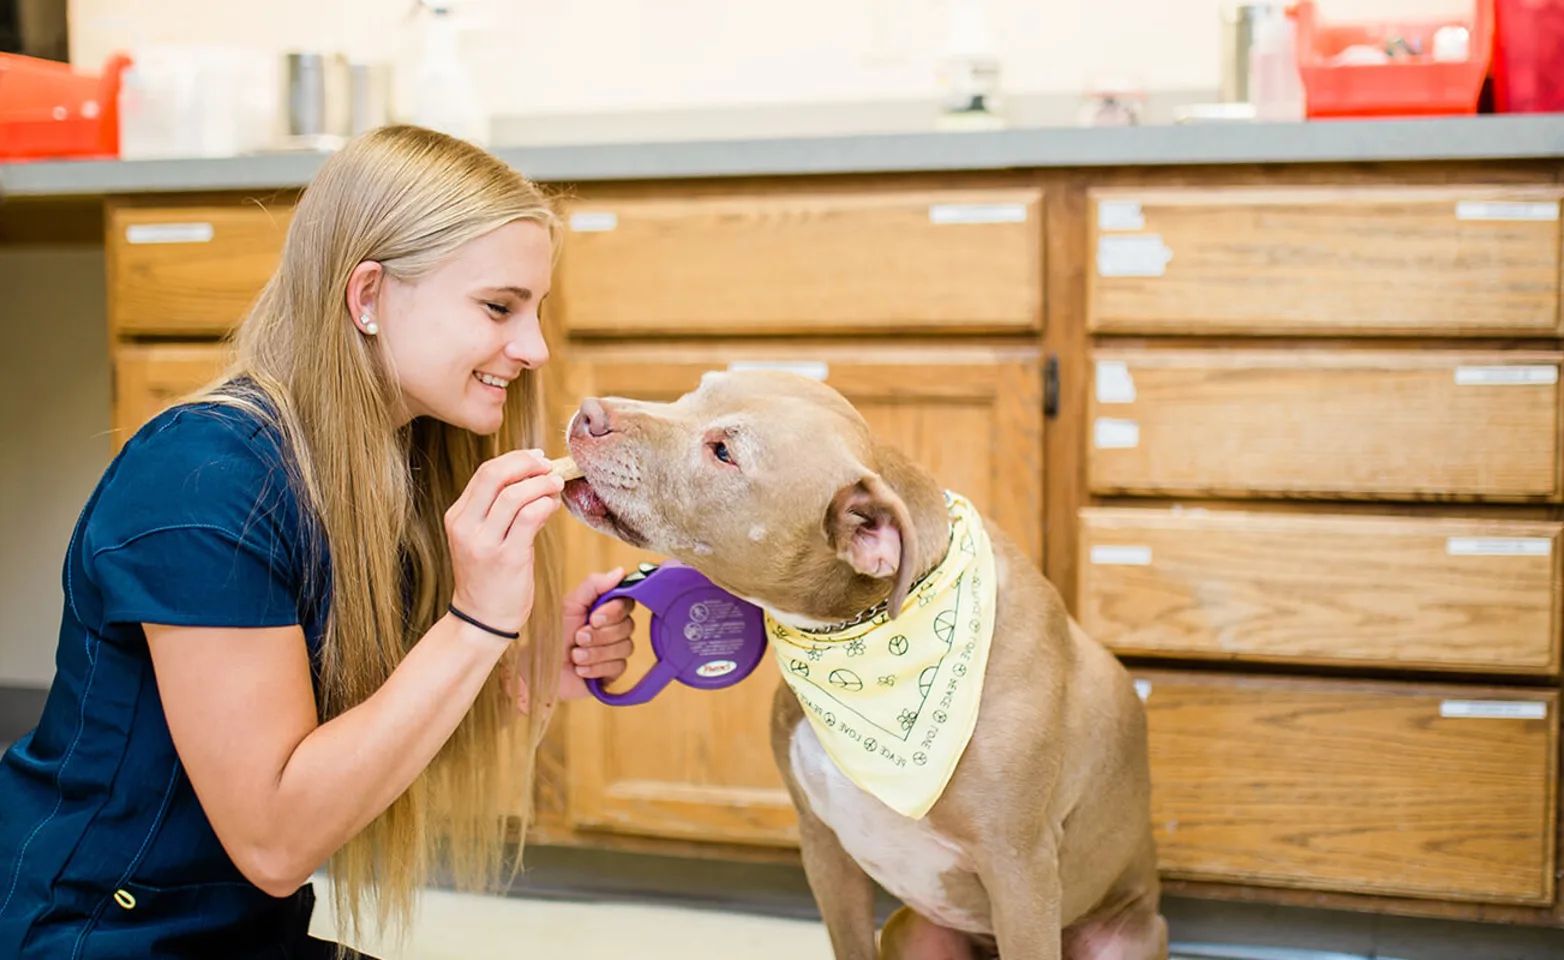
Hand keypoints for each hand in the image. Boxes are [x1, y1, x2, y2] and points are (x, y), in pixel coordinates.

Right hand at [444, 449, 561, 639]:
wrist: (481, 620)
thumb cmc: (488, 577)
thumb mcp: (483, 538)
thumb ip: (500, 509)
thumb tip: (534, 479)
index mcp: (458, 517)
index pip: (484, 473)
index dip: (515, 459)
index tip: (536, 458)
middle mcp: (466, 527)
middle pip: (494, 475)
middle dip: (526, 464)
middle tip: (548, 466)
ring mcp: (484, 543)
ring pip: (514, 495)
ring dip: (541, 484)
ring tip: (556, 485)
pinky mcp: (507, 558)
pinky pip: (529, 519)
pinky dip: (545, 505)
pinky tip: (553, 506)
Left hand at [557, 568, 635, 701]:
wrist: (537, 668)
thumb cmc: (550, 634)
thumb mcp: (569, 605)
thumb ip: (594, 586)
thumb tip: (620, 571)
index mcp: (604, 609)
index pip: (627, 603)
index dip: (614, 611)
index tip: (593, 618)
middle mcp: (613, 628)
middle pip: (628, 626)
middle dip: (600, 635)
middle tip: (578, 637)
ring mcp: (615, 651)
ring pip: (625, 647)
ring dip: (595, 652)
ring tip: (575, 655)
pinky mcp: (612, 672)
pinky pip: (618, 667)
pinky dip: (596, 668)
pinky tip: (580, 668)